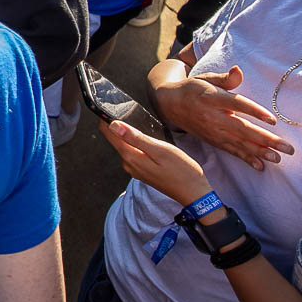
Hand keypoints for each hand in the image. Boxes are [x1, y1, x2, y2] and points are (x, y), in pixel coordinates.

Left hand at [100, 119, 214, 208]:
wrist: (195, 194)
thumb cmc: (182, 171)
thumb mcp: (160, 150)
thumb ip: (136, 138)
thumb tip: (113, 126)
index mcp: (130, 157)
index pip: (109, 134)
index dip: (105, 119)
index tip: (107, 106)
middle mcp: (129, 164)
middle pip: (116, 140)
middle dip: (116, 126)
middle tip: (121, 109)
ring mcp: (136, 170)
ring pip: (126, 147)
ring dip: (127, 135)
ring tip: (132, 120)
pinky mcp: (144, 172)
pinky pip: (134, 154)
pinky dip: (136, 144)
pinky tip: (145, 139)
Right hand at [154, 65, 293, 170]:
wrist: (170, 105)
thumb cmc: (193, 88)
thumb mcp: (206, 78)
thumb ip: (225, 78)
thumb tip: (238, 70)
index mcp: (213, 98)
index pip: (237, 104)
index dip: (254, 111)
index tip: (272, 120)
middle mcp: (214, 117)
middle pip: (243, 129)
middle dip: (266, 140)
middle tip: (288, 148)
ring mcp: (214, 131)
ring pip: (240, 143)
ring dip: (260, 152)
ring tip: (278, 158)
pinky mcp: (213, 140)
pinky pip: (232, 151)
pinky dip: (246, 159)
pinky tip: (261, 166)